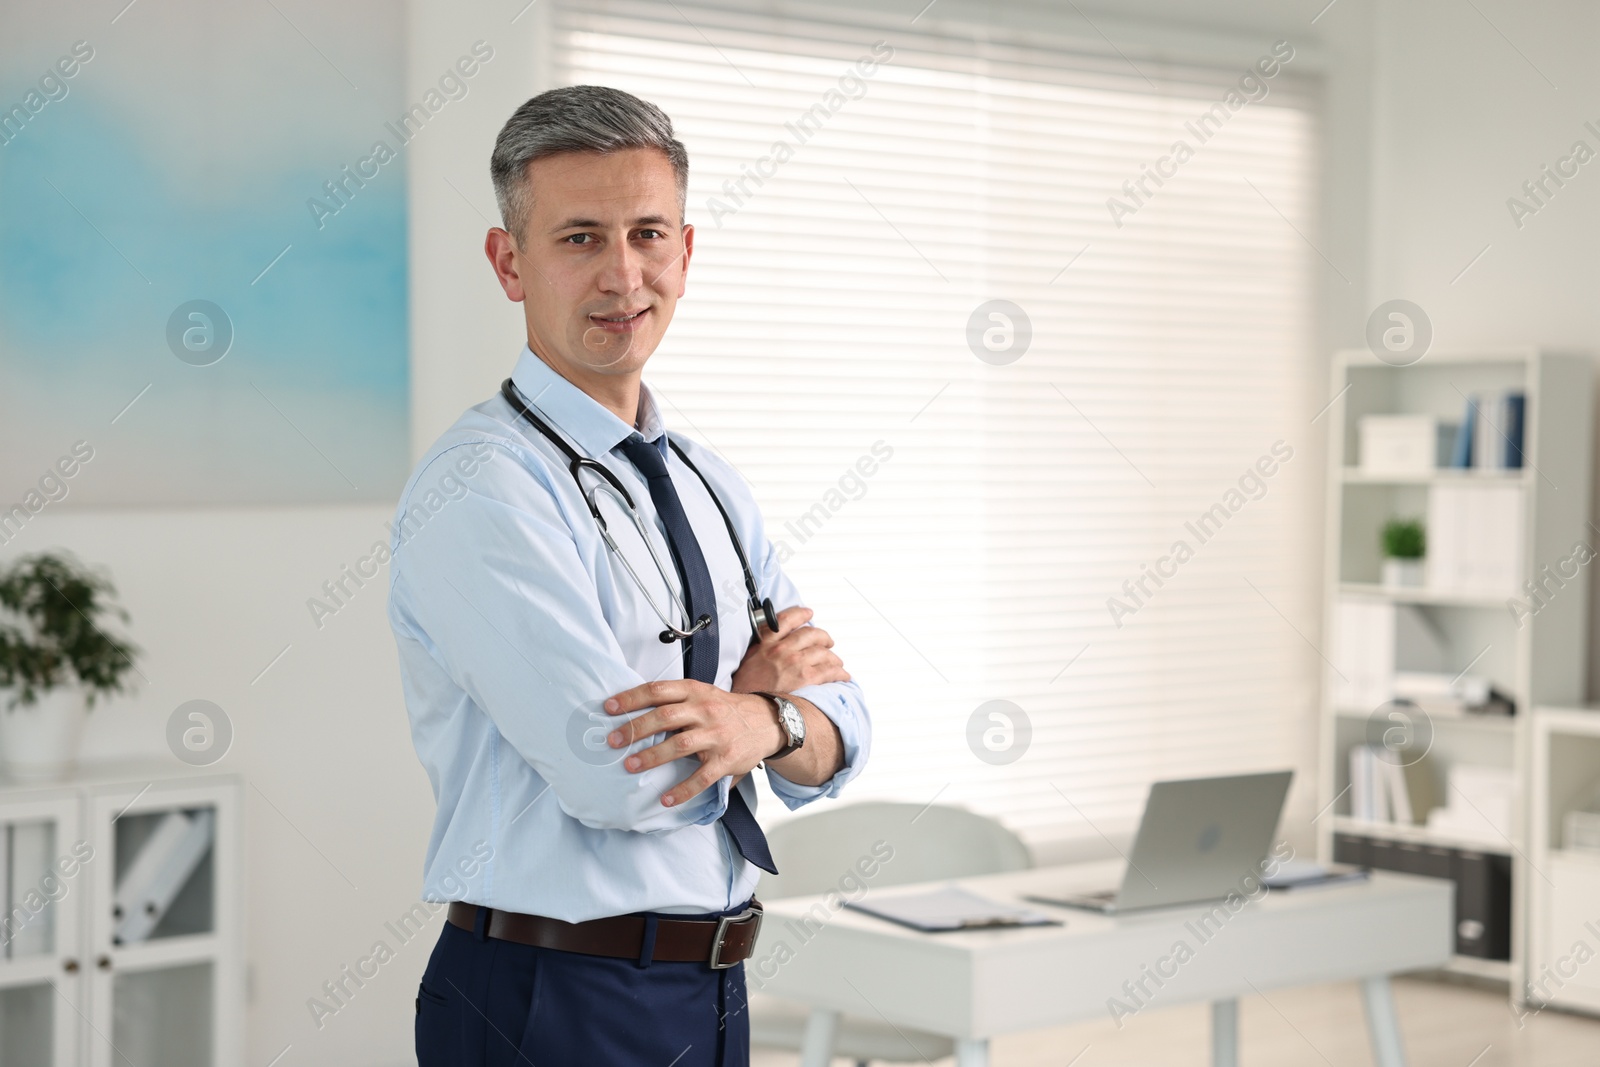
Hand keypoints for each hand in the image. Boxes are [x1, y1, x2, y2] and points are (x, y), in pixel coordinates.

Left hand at [602, 680, 782, 807]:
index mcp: (694, 691)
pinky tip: (665, 799)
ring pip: (680, 745)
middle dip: (636, 729)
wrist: (767, 721)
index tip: (609, 708)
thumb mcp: (702, 693)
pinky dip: (683, 790)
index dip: (631, 698)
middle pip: (665, 716)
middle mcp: (705, 710)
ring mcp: (716, 735)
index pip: (657, 690)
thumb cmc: (725, 708)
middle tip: (613, 741)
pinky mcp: (726, 759)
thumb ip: (675, 700)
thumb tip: (634, 711)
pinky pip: (702, 777)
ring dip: (652, 756)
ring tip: (631, 766)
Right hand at [730, 606, 849, 693]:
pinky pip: (829, 671)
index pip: (787, 619)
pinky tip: (843, 675)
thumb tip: (773, 642)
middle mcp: (782, 649)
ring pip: (823, 652)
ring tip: (837, 662)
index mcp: (766, 643)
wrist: (748, 708)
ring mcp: (795, 663)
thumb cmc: (746, 688)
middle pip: (811, 634)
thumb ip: (762, 647)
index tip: (808, 613)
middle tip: (828, 642)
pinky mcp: (806, 678)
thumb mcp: (749, 659)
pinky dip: (839, 672)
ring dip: (833, 657)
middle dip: (823, 637)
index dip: (800, 614)